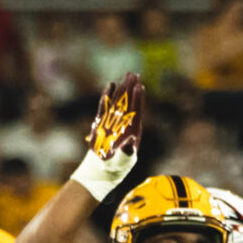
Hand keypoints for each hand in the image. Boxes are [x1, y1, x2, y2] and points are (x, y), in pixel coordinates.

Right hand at [71, 75, 144, 196]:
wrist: (104, 169)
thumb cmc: (117, 166)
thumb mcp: (124, 161)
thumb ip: (127, 151)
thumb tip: (132, 139)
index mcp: (133, 130)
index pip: (137, 111)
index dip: (138, 99)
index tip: (140, 86)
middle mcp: (125, 124)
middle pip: (129, 102)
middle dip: (131, 88)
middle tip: (134, 74)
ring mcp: (114, 121)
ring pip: (119, 101)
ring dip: (122, 89)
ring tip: (126, 76)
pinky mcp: (103, 122)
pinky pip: (105, 106)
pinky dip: (107, 96)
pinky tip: (110, 85)